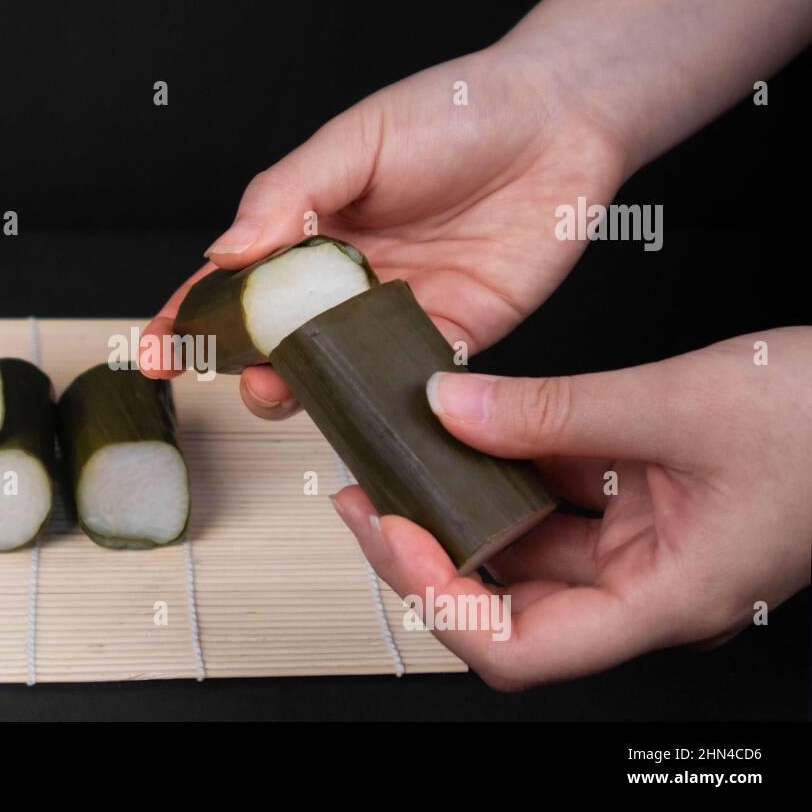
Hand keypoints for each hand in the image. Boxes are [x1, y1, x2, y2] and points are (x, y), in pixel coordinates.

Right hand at [142, 44, 626, 417]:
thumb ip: (285, 196)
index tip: (158, 350)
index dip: (193, 320)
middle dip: (244, 368)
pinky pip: (405, 381)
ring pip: (333, 372)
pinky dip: (376, 402)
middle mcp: (345, 280)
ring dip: (304, 391)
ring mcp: (394, 313)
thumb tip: (224, 254)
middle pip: (277, 341)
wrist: (560, 118)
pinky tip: (355, 410)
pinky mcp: (453, 336)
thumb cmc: (453, 112)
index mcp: (310, 230)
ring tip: (283, 388)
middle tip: (238, 374)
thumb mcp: (353, 141)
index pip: (236, 284)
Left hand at [332, 328, 811, 689]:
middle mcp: (648, 589)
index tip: (390, 532)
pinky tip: (476, 428)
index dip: (437, 599)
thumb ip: (552, 411)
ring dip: (465, 505)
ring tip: (407, 453)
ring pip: (529, 548)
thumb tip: (447, 408)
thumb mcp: (679, 403)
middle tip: (372, 491)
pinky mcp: (649, 508)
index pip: (518, 649)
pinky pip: (562, 501)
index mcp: (664, 600)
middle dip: (429, 551)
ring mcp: (647, 550)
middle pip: (509, 603)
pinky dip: (514, 467)